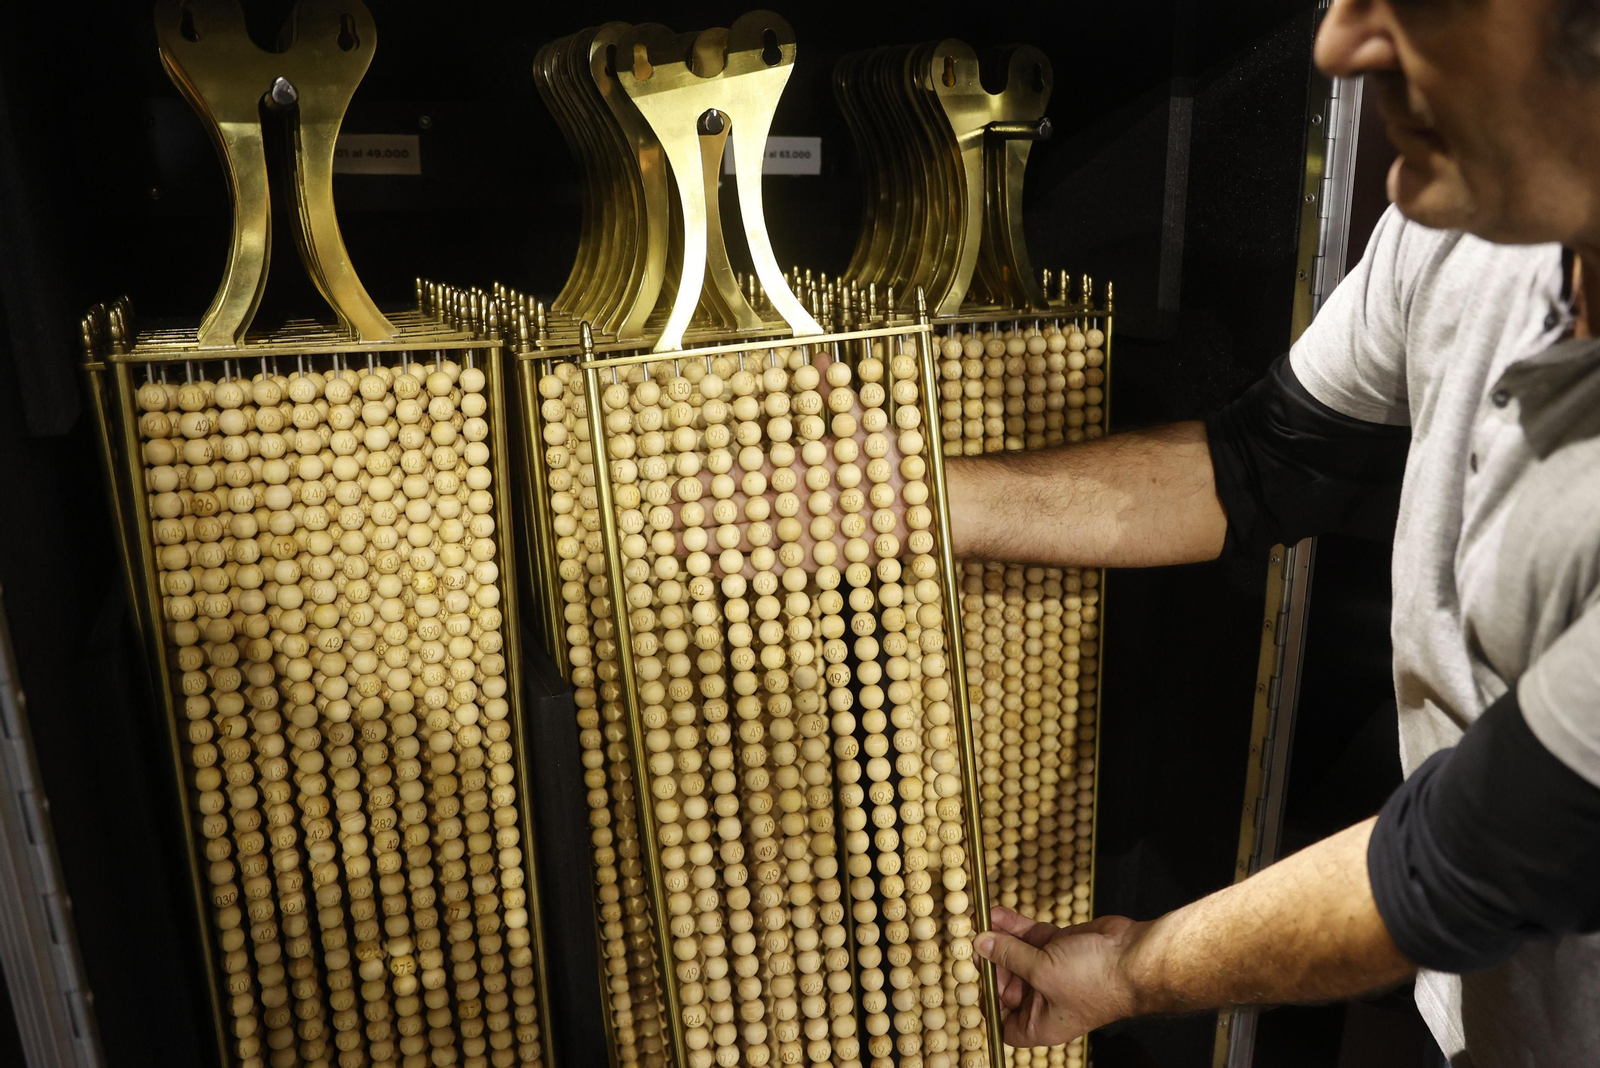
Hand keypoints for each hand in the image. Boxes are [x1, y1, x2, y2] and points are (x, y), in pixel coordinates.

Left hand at [975, 905, 1145, 1047]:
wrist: (1133, 956)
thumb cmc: (1095, 980)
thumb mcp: (1042, 971)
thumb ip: (1009, 956)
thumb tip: (982, 944)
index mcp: (1041, 1023)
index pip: (1004, 1022)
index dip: (987, 1004)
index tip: (971, 979)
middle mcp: (1045, 1001)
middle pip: (1006, 983)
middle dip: (988, 962)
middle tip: (969, 941)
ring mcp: (1052, 971)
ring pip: (1016, 955)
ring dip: (998, 938)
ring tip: (977, 920)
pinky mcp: (1060, 947)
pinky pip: (1030, 937)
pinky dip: (1014, 926)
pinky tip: (997, 913)